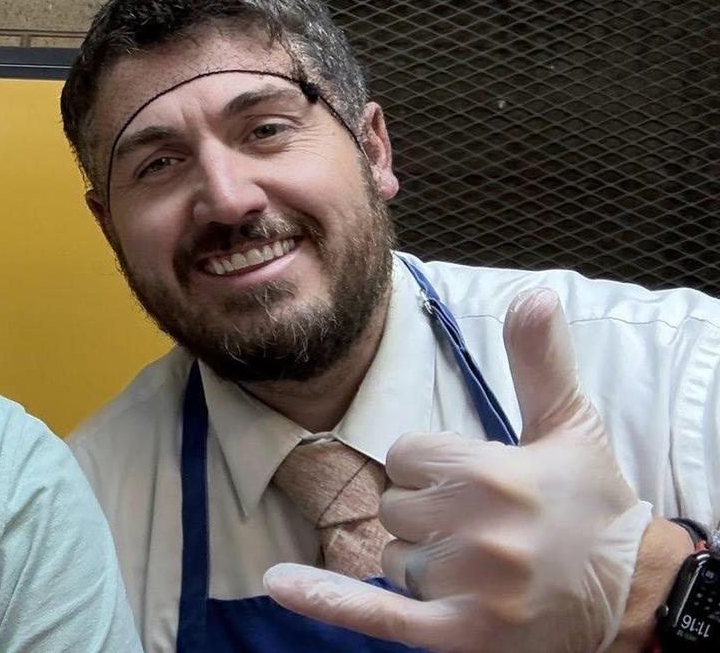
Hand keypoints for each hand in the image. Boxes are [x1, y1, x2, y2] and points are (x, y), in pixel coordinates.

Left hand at [263, 288, 654, 651]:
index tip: (477, 482)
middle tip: (485, 527)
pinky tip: (279, 583)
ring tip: (482, 564)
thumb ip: (539, 362)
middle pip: (393, 506)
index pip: (404, 455)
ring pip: (391, 558)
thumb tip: (531, 294)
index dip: (432, 467)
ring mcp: (469, 588)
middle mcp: (479, 532)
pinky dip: (326, 600)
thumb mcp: (570, 427)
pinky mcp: (460, 635)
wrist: (634, 592)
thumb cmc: (593, 505)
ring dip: (421, 561)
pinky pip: (376, 614)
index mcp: (495, 475)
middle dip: (426, 514)